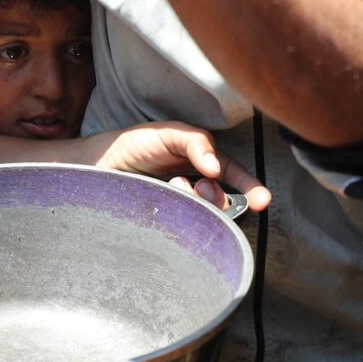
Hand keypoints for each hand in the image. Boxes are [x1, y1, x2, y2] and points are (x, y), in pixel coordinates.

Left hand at [92, 122, 270, 211]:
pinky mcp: (167, 223)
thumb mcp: (169, 133)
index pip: (236, 178)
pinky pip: (185, 228)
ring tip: (174, 188)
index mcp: (204, 164)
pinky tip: (164, 200)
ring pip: (206, 216)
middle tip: (201, 187)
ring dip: (195, 202)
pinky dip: (180, 215)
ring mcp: (183, 207)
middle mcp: (198, 187)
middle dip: (218, 196)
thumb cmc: (135, 144)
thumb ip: (196, 142)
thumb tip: (216, 167)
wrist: (99, 164)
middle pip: (224, 202)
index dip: (253, 190)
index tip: (263, 201)